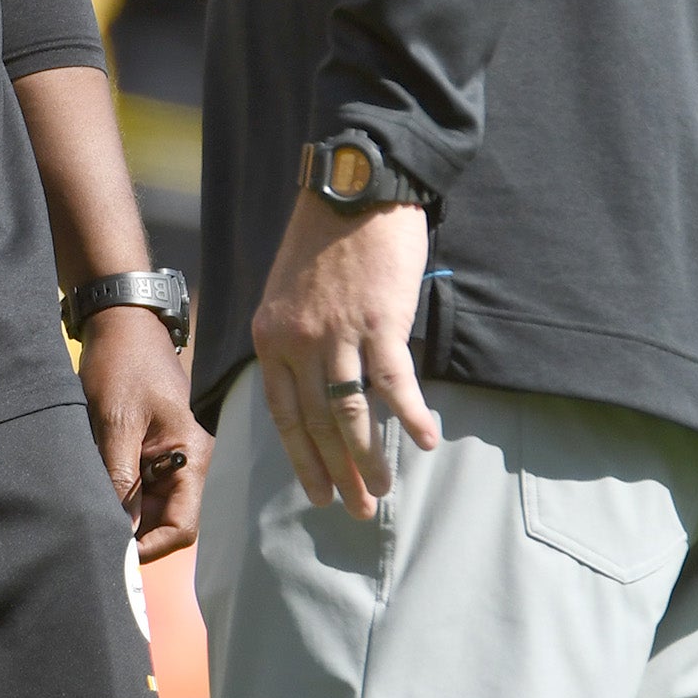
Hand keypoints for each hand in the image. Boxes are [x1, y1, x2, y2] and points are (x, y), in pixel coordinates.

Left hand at [77, 307, 209, 561]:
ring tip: (84, 516)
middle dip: (131, 534)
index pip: (182, 526)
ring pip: (144, 506)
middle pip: (163, 521)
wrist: (120, 321)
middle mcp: (184, 464)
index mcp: (191, 458)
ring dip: (118, 513)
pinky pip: (131, 485)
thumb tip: (118, 528)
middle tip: (91, 540)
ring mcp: (164, 458)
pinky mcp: (143, 450)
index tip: (115, 556)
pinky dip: (111, 493)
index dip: (150, 547)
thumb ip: (120, 475)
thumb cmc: (124, 363)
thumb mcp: (118, 419)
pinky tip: (86, 492)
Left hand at [247, 198, 439, 517]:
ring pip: (351, 413)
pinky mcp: (378, 322)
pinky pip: (395, 383)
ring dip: (370, 458)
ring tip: (385, 490)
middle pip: (315, 423)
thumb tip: (316, 385)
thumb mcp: (288, 290)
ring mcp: (337, 333)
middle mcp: (297, 340)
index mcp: (270, 334)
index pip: (281, 412)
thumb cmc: (325, 238)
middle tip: (357, 509)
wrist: (353, 189)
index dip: (301, 457)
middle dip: (337, 471)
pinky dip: (412, 416)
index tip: (317, 491)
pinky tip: (427, 441)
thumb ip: (296, 337)